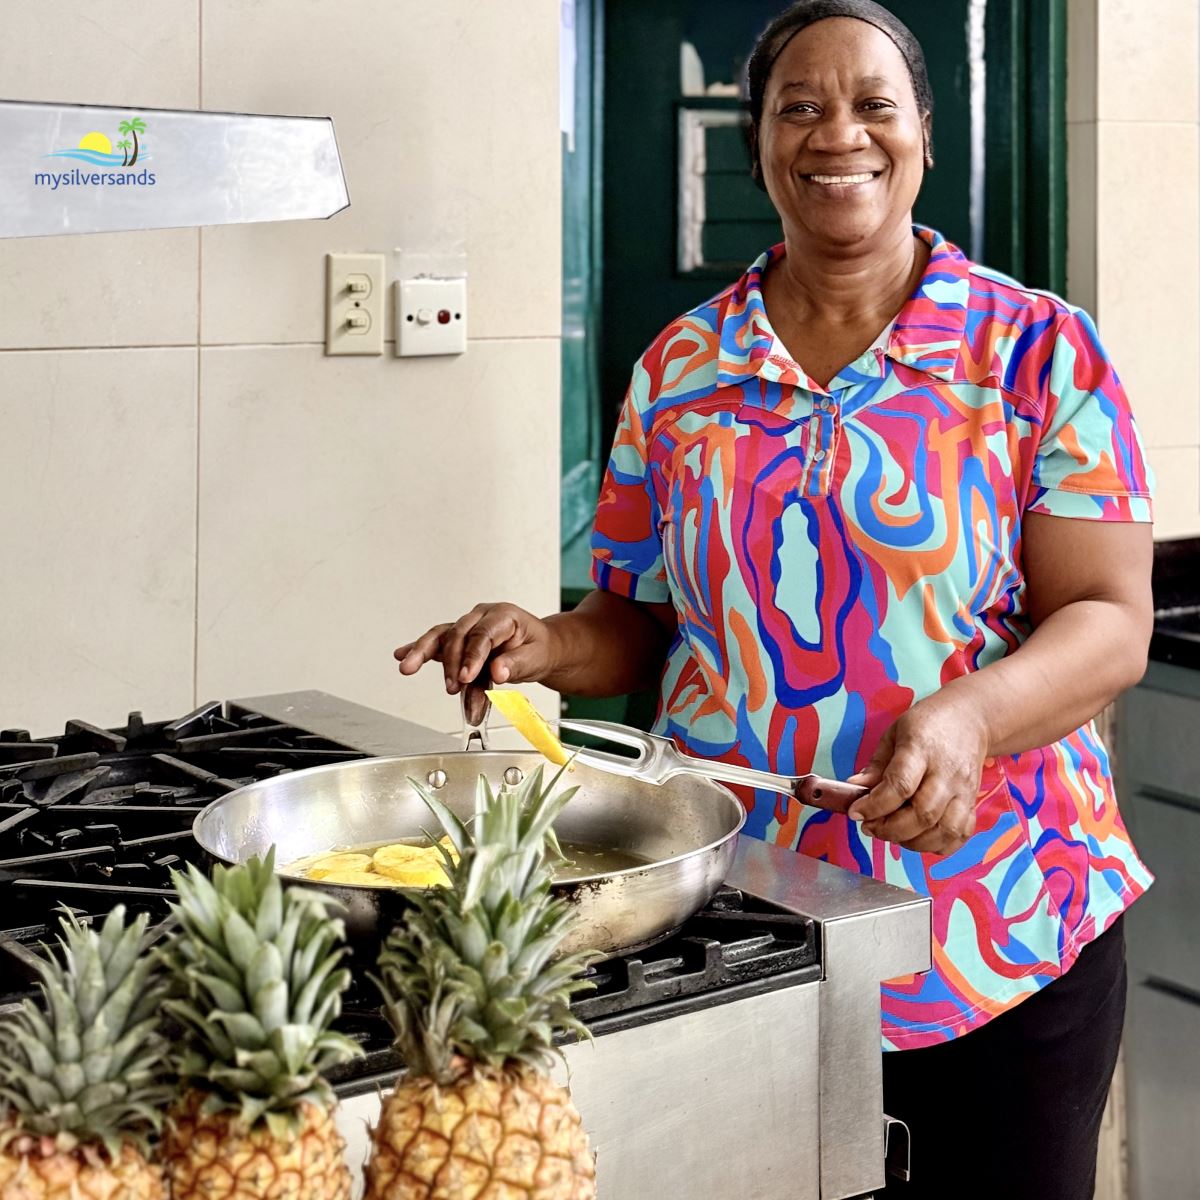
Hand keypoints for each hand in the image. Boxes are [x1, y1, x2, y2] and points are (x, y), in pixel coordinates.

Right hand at [394, 603, 557, 694]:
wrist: (540, 649)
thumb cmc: (538, 649)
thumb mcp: (536, 657)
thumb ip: (516, 664)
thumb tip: (498, 671)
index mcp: (503, 616)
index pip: (483, 634)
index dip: (473, 656)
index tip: (467, 677)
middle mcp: (481, 617)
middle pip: (459, 635)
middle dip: (452, 663)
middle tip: (454, 687)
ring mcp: (468, 628)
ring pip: (442, 637)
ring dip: (423, 652)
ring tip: (407, 666)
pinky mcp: (460, 641)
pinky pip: (439, 644)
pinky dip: (420, 650)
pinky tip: (403, 655)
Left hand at [846, 689, 990, 854]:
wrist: (970, 719)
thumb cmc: (928, 725)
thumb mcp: (894, 734)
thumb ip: (876, 765)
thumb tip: (854, 789)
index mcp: (922, 749)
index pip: (900, 785)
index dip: (875, 805)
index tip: (856, 812)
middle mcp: (947, 772)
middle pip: (922, 814)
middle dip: (890, 829)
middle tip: (870, 826)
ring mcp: (964, 790)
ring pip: (943, 830)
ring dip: (912, 842)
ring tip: (891, 833)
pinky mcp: (973, 802)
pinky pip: (960, 836)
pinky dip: (937, 846)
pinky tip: (918, 838)